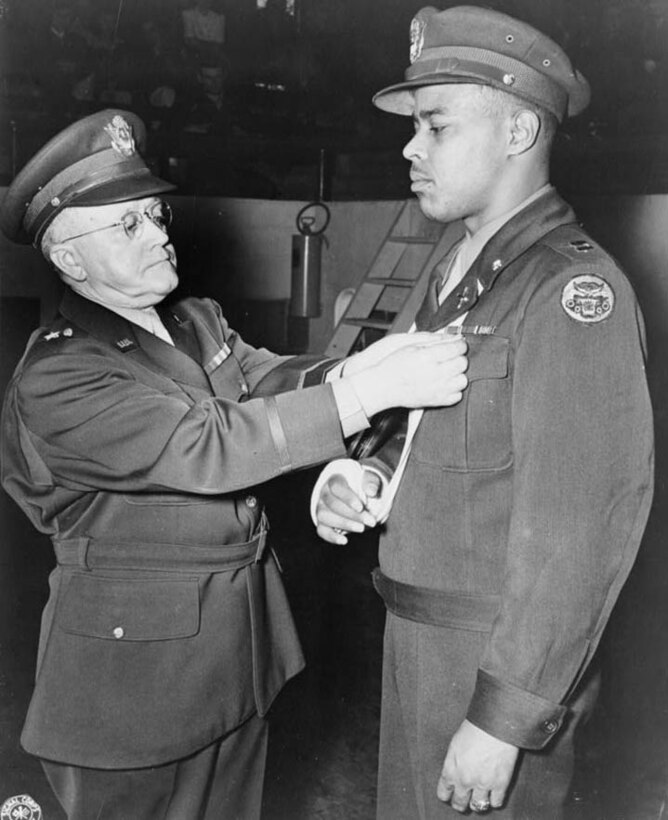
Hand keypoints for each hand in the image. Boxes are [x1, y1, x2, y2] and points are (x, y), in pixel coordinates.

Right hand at [315, 465, 382, 544]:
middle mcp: (324, 493)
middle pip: (332, 504)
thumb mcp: (369, 479)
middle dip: (352, 514)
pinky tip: (344, 540)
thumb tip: (371, 491)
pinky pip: (322, 531)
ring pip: (325, 517)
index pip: (336, 487)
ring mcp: (321, 508)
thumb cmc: (362, 485)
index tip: (360, 507)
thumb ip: (371, 481)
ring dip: (344, 524)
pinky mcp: (322, 522)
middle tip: (370, 521)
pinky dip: (331, 537)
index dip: (347, 497)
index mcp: (334, 479)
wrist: (358, 495)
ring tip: (361, 528)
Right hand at [347, 335, 467, 417]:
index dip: (460, 344)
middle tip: (450, 357)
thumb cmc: (393, 366)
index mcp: (427, 356)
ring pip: (463, 380)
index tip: (457, 344)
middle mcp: (434, 373)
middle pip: (462, 363)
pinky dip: (454, 389)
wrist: (383, 386)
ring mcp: (437, 389)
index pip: (457, 348)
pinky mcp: (437, 401)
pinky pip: (457, 396)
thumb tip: (454, 337)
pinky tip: (445, 383)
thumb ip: (435, 340)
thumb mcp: (411, 345)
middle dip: (459, 358)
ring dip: (458, 374)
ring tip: (448, 371)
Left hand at [437, 720, 518, 813]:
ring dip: (478, 802)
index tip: (450, 794)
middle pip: (459, 803)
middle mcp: (464, 780)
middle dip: (460, 803)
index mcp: (451, 769)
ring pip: (478, 806)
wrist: (494, 725)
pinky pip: (496, 803)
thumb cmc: (474, 728)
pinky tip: (494, 792)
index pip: (443, 793)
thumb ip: (453, 762)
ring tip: (480, 796)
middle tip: (464, 800)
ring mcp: (482, 784)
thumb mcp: (455, 744)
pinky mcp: (499, 785)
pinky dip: (495, 799)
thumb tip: (455, 771)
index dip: (447, 794)